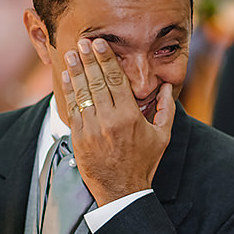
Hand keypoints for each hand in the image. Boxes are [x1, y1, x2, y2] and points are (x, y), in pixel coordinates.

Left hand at [61, 37, 175, 205]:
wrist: (121, 191)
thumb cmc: (143, 164)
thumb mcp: (162, 137)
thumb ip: (165, 109)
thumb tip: (166, 87)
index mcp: (130, 116)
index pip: (116, 79)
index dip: (106, 59)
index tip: (100, 44)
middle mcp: (109, 120)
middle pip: (96, 81)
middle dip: (88, 59)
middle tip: (83, 42)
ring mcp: (92, 129)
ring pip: (82, 93)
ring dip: (75, 71)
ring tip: (71, 54)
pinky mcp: (80, 138)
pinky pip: (73, 109)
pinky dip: (70, 91)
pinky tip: (67, 78)